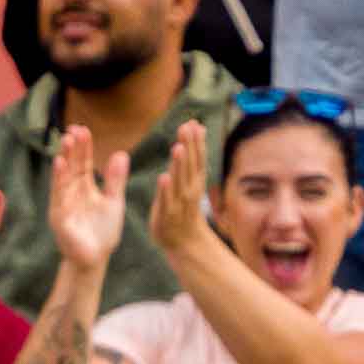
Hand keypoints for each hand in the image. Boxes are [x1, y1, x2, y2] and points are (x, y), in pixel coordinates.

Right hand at [47, 125, 129, 271]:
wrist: (96, 259)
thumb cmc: (103, 232)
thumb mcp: (114, 202)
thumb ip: (116, 180)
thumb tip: (121, 154)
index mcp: (84, 187)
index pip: (83, 163)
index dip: (84, 147)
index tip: (84, 129)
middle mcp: (71, 192)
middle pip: (71, 166)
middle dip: (73, 148)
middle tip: (75, 129)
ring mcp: (63, 204)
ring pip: (62, 177)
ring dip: (64, 158)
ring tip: (67, 140)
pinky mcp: (59, 217)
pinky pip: (58, 196)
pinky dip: (58, 180)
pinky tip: (59, 164)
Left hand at [147, 119, 216, 257]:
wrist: (184, 240)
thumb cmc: (185, 205)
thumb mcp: (192, 178)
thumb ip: (193, 153)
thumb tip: (198, 126)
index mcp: (195, 180)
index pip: (197, 158)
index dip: (196, 141)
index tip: (194, 123)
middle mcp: (189, 189)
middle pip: (189, 165)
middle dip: (189, 147)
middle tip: (186, 128)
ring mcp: (178, 202)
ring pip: (179, 181)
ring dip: (179, 165)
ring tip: (178, 147)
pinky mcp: (166, 214)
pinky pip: (166, 201)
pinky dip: (166, 190)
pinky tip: (164, 178)